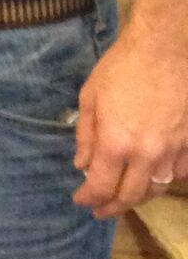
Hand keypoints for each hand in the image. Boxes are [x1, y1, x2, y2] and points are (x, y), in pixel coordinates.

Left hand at [72, 0, 187, 217]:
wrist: (165, 47)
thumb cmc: (122, 67)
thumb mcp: (91, 97)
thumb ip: (86, 136)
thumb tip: (82, 165)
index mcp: (116, 143)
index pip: (101, 187)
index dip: (88, 199)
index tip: (80, 200)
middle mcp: (147, 154)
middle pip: (131, 197)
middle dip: (112, 208)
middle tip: (100, 211)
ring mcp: (174, 150)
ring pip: (158, 189)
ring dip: (140, 196)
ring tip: (127, 196)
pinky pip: (181, 173)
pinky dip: (166, 179)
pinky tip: (156, 176)